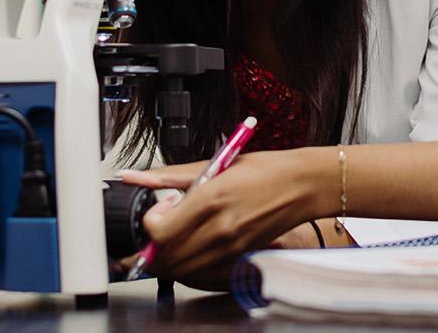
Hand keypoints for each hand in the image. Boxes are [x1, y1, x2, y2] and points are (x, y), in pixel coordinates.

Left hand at [119, 147, 328, 279]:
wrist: (303, 186)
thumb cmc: (265, 170)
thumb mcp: (215, 163)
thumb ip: (170, 175)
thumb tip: (134, 176)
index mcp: (211, 199)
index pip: (160, 230)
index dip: (149, 223)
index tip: (159, 208)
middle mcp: (220, 228)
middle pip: (165, 256)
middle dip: (153, 244)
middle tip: (161, 224)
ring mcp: (230, 247)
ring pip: (180, 268)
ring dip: (168, 257)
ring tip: (177, 234)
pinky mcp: (238, 257)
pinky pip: (201, 273)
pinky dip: (188, 265)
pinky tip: (192, 246)